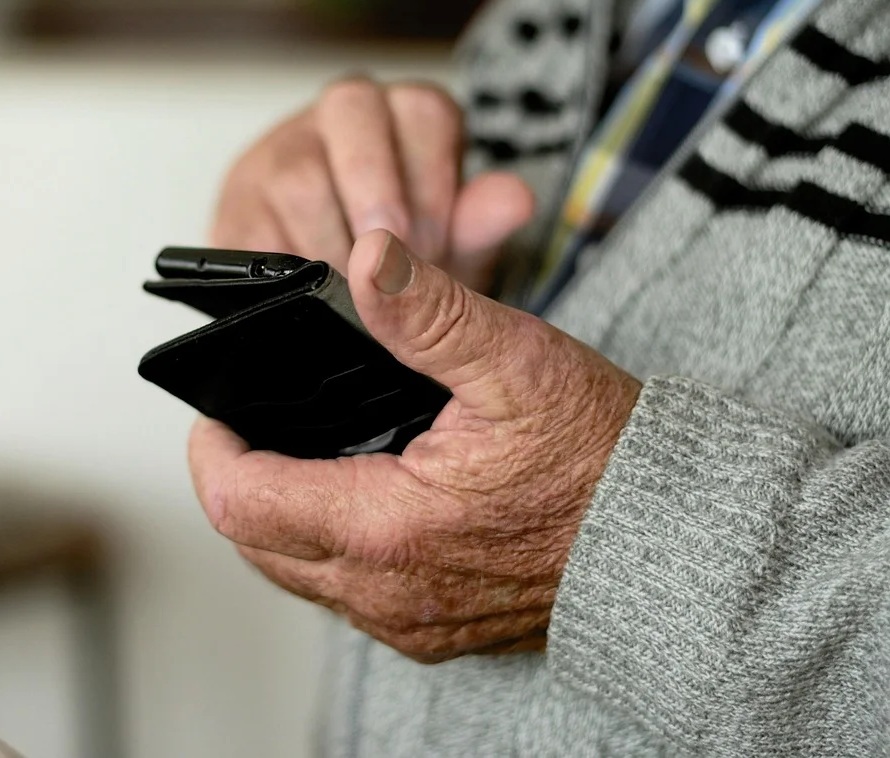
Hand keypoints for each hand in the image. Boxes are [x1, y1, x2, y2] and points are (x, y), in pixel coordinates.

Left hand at [188, 227, 640, 661]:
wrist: (677, 545)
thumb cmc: (606, 459)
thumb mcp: (519, 364)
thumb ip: (431, 314)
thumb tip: (367, 259)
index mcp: (386, 529)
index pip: (239, 501)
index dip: (212, 450)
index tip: (219, 410)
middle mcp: (386, 593)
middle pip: (255, 545)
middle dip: (240, 481)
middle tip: (254, 425)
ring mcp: (408, 621)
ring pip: (298, 574)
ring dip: (281, 517)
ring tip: (301, 452)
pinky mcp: (432, 631)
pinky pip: (347, 595)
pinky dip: (330, 547)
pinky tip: (359, 497)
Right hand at [211, 77, 534, 290]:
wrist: (338, 309)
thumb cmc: (405, 266)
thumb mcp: (453, 250)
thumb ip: (480, 226)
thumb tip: (514, 200)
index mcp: (402, 115)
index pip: (424, 108)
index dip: (434, 177)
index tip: (436, 243)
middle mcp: (336, 119)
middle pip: (350, 109)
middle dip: (377, 192)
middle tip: (392, 263)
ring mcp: (276, 155)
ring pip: (295, 171)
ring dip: (332, 240)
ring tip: (356, 296)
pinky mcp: (233, 211)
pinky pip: (249, 230)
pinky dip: (284, 271)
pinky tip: (310, 300)